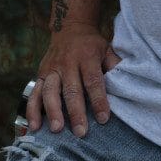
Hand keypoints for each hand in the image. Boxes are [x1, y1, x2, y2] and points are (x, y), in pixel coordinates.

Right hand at [26, 22, 121, 137]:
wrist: (70, 27)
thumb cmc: (92, 45)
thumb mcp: (106, 49)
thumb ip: (114, 66)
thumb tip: (127, 84)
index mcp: (87, 57)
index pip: (93, 81)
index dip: (98, 100)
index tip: (103, 118)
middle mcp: (68, 63)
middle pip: (71, 89)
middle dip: (76, 112)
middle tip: (80, 132)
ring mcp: (52, 69)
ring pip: (50, 92)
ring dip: (53, 111)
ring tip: (57, 129)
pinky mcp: (40, 74)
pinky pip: (34, 93)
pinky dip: (32, 110)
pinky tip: (34, 126)